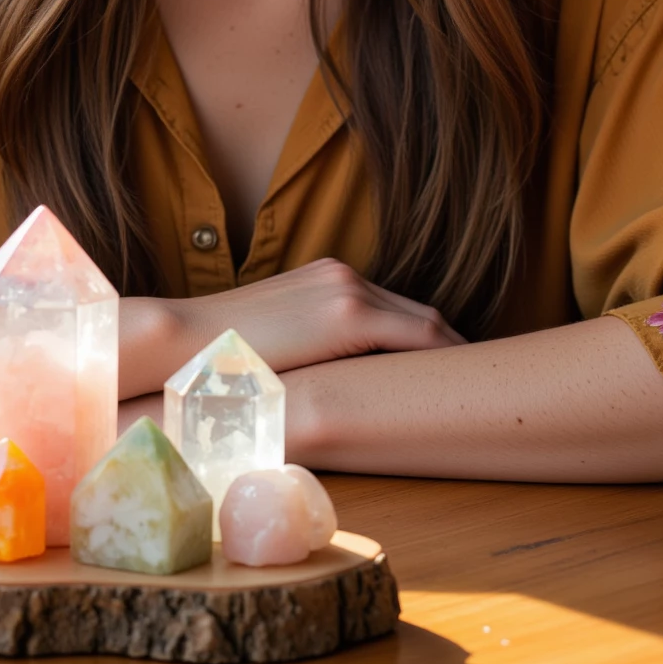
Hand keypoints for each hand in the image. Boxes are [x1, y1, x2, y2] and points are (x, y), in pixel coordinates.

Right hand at [167, 258, 466, 375]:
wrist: (181, 342)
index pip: (391, 309)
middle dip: (450, 346)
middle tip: (481, 381)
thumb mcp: (271, 346)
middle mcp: (341, 275)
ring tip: (481, 387)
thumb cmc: (216, 357)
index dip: (426, 341)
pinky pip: (416, 334)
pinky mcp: (348, 314)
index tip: (449, 370)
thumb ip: (304, 353)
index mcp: (323, 279)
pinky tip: (461, 384)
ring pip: (424, 320)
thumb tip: (320, 389)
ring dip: (454, 352)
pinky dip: (445, 355)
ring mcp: (347, 289)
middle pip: (415, 312)